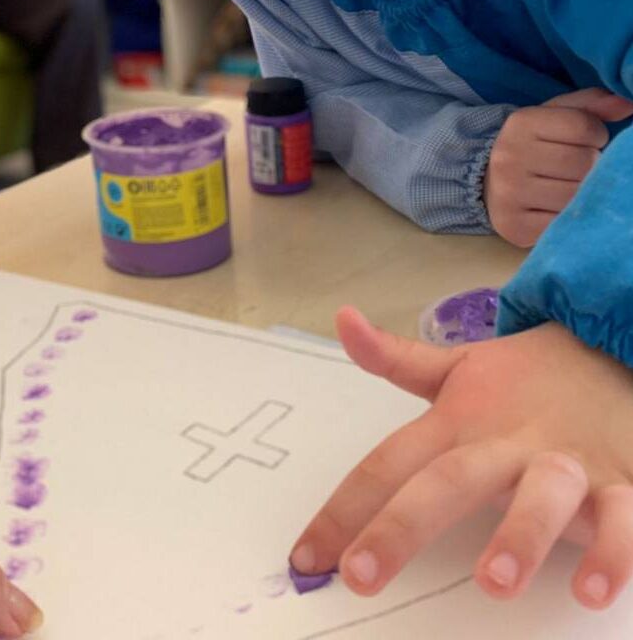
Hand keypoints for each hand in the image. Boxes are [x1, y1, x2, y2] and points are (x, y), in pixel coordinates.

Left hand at [292, 309, 632, 609]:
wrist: (614, 348)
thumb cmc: (525, 380)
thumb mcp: (457, 367)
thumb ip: (395, 358)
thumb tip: (341, 318)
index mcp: (457, 421)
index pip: (389, 462)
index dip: (345, 507)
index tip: (306, 556)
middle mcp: (504, 444)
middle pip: (446, 482)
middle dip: (401, 527)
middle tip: (360, 575)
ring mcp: (564, 463)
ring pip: (542, 497)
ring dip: (520, 536)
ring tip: (492, 582)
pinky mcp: (621, 482)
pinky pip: (622, 519)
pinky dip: (614, 552)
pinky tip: (593, 589)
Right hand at [484, 88, 632, 247]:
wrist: (484, 181)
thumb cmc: (532, 146)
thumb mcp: (553, 117)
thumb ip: (590, 106)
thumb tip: (626, 104)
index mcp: (521, 123)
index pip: (584, 127)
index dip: (596, 135)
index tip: (586, 142)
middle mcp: (510, 157)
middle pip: (584, 163)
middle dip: (590, 166)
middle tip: (575, 168)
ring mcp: (510, 193)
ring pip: (577, 195)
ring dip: (582, 193)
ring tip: (567, 187)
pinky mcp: (515, 225)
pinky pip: (564, 224)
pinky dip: (568, 217)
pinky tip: (557, 208)